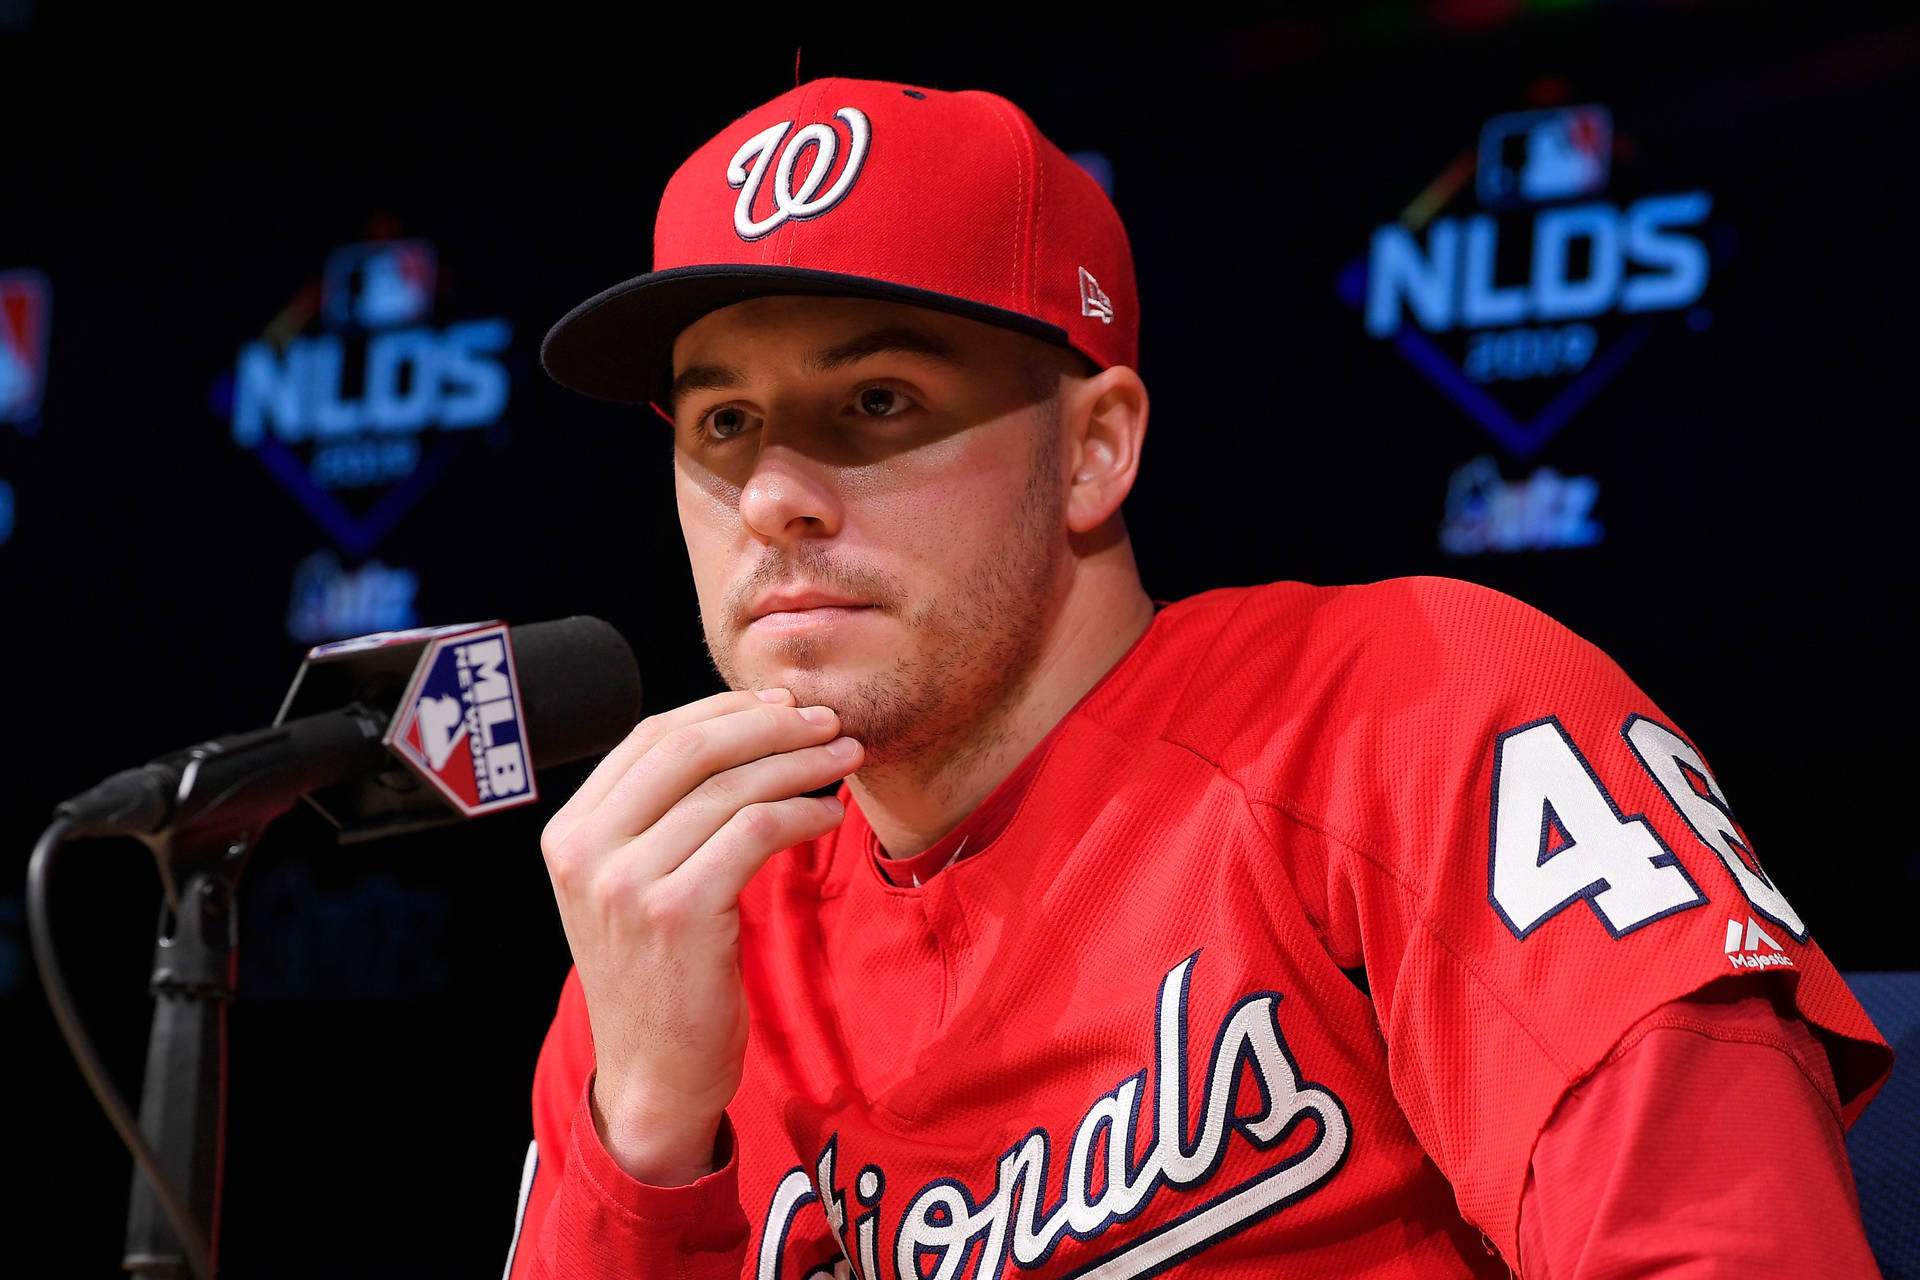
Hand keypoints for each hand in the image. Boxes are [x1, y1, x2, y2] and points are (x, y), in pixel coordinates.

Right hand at [540, 688, 861, 1185]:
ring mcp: (627, 882)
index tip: (782, 702)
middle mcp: (587, 850)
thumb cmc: (659, 972)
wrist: (653, 1072)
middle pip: (690, 748)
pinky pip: (756, 832)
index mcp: (570, 832)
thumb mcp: (630, 885)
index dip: (723, 708)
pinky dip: (803, 812)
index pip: (651, 737)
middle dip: (769, 723)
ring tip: (845, 759)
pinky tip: (830, 816)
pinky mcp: (678, 912)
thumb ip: (658, 815)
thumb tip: (741, 728)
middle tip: (827, 720)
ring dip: (800, 763)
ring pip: (730, 787)